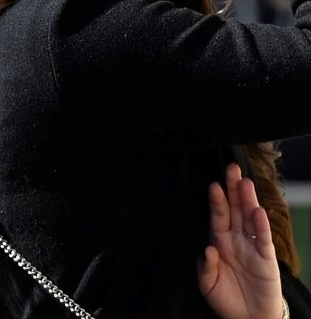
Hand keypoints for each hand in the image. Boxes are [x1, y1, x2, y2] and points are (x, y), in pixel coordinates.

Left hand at [198, 163, 281, 318]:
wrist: (248, 317)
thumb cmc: (226, 297)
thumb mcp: (206, 283)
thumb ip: (205, 267)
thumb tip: (208, 250)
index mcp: (219, 241)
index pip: (218, 215)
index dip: (216, 200)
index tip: (213, 184)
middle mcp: (236, 239)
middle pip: (235, 209)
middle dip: (233, 189)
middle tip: (232, 169)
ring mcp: (252, 247)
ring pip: (250, 218)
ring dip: (248, 201)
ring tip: (245, 183)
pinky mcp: (266, 259)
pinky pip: (263, 240)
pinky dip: (261, 225)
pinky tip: (258, 211)